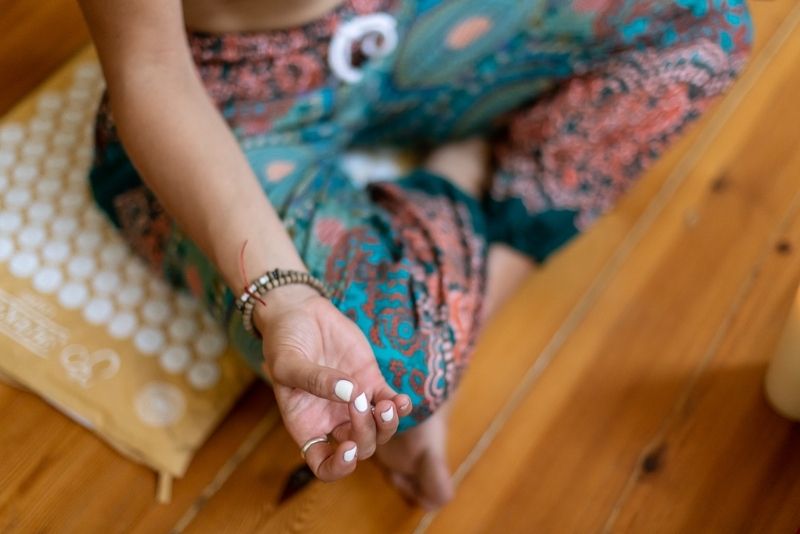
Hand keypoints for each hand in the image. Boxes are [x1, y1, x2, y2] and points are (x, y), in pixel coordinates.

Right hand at [253, 284, 412, 480]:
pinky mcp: (371, 381)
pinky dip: (400, 406)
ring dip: (388, 425)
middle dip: (365, 433)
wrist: (299, 312)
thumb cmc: (283, 342)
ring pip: (380, 430)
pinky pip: (391, 403)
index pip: (323, 465)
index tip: (347, 448)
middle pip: (359, 447)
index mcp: (307, 424)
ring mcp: (355, 402)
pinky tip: (402, 399)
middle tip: (358, 401)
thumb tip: (348, 392)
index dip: (338, 468)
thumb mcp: (287, 362)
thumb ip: (314, 380)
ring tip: (387, 405)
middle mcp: (332, 419)